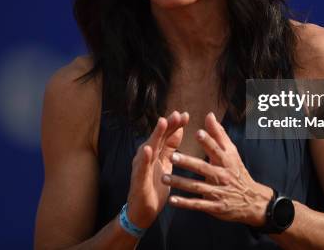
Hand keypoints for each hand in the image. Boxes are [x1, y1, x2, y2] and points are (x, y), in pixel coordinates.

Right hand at [126, 110, 188, 228]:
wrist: (143, 211)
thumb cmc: (154, 186)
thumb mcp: (166, 164)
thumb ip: (170, 147)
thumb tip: (179, 128)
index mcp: (155, 152)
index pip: (166, 135)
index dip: (174, 125)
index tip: (185, 115)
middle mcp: (146, 156)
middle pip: (158, 137)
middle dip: (167, 125)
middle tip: (176, 114)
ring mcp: (141, 166)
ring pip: (148, 147)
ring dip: (155, 135)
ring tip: (162, 123)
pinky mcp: (138, 179)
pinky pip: (141, 167)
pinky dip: (143, 158)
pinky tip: (148, 149)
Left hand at [163, 112, 272, 226]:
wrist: (251, 201)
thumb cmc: (236, 171)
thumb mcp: (232, 152)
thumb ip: (219, 134)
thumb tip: (209, 115)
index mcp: (226, 161)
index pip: (216, 150)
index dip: (208, 141)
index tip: (197, 133)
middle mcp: (222, 176)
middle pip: (203, 168)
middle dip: (188, 162)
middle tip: (173, 156)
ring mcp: (218, 192)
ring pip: (197, 187)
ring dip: (180, 183)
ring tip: (164, 178)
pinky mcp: (214, 206)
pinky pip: (197, 204)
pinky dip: (184, 203)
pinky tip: (172, 200)